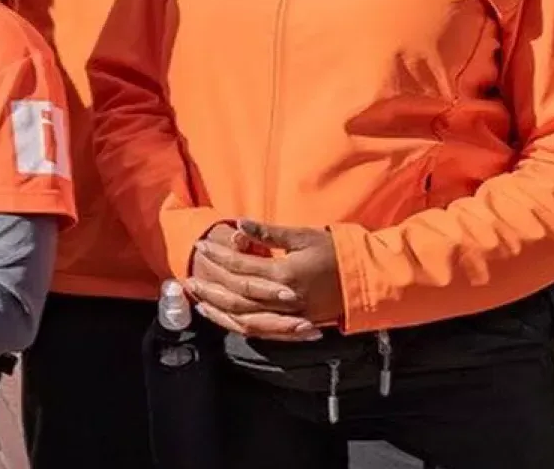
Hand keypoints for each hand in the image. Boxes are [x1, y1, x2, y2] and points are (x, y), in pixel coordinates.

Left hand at [185, 221, 342, 341]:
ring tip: (197, 297)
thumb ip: (269, 234)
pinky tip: (220, 316)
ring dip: (217, 309)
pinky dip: (236, 324)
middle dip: (210, 285)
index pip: (241, 267)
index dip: (218, 255)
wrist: (364, 280)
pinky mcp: (291, 325)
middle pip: (236, 296)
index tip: (200, 244)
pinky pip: (258, 330)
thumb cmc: (334, 252)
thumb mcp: (303, 236)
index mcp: (284, 275)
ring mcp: (287, 316)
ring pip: (243, 318)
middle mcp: (283, 300)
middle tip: (189, 275)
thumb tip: (239, 223)